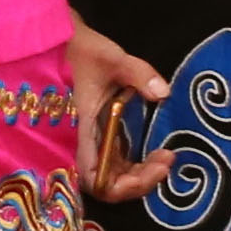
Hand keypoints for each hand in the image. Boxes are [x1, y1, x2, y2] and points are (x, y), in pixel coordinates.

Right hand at [68, 20, 170, 202]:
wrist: (63, 44)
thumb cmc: (80, 51)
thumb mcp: (111, 58)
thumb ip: (138, 73)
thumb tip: (162, 92)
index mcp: (80, 131)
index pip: (96, 178)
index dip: (124, 186)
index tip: (157, 166)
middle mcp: (83, 144)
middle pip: (106, 186)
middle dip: (139, 182)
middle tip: (166, 162)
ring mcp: (91, 143)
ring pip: (112, 177)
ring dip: (139, 176)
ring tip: (164, 158)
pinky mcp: (99, 137)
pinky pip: (115, 164)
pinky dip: (135, 166)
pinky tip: (154, 153)